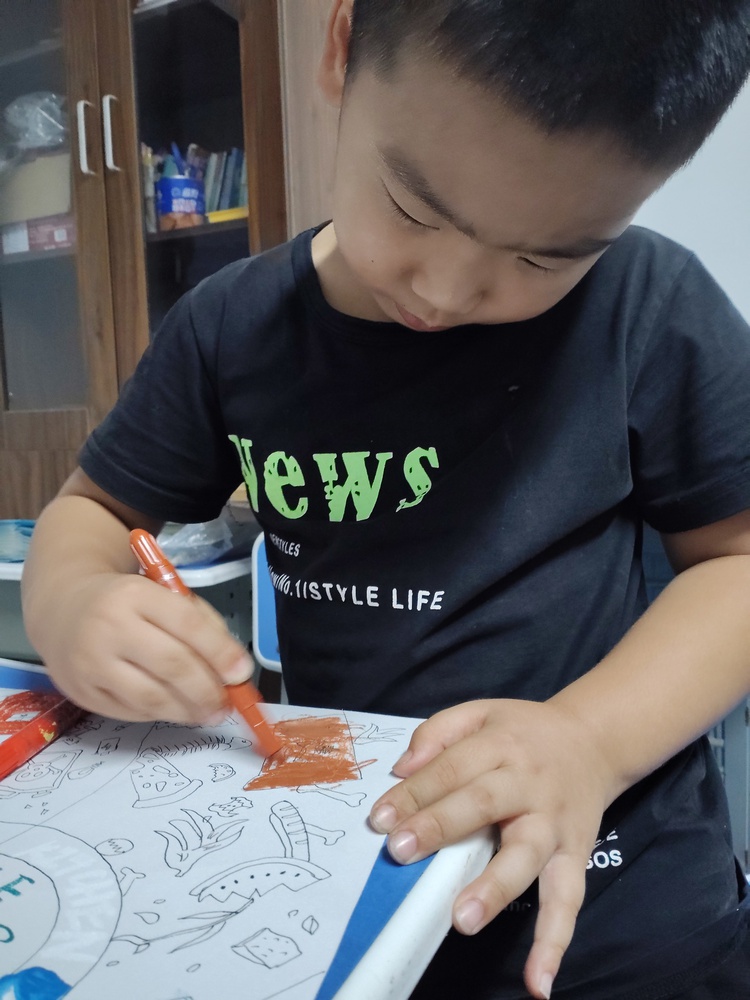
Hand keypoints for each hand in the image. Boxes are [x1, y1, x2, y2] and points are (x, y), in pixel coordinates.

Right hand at [41, 571, 253, 724]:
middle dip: (207, 690)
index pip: (187, 624)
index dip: (220, 652)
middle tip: (227, 703)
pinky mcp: (82, 693)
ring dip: (188, 710)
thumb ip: (200, 623)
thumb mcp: (162, 594)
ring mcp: (91, 663)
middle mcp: (109, 627)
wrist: (63, 607)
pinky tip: (177, 710)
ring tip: (209, 712)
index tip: (242, 673)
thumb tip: (234, 669)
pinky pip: (132, 712)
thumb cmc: (126, 602)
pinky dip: (161, 714)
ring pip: (151, 697)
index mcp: (135, 594)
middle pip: (171, 665)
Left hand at [368, 699, 614, 999]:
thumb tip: (402, 768)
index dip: (415, 793)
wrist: (594, 741)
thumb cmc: (525, 733)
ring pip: (527, 856)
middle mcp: (529, 784)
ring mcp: (554, 823)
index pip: (452, 768)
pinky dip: (555, 942)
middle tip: (402, 852)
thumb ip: (439, 732)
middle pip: (483, 803)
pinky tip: (538, 983)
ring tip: (463, 918)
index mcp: (501, 745)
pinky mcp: (575, 855)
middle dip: (441, 827)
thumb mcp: (481, 713)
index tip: (380, 820)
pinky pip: (568, 900)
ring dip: (495, 888)